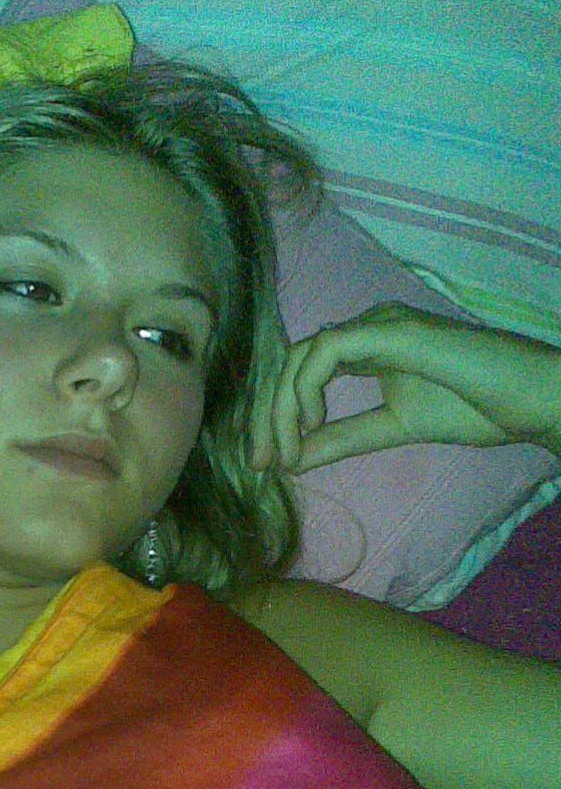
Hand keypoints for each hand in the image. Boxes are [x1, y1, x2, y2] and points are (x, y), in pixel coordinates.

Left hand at [251, 302, 560, 471]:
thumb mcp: (393, 429)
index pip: (299, 373)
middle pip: (289, 362)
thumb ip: (343, 439)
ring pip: (300, 355)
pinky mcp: (391, 331)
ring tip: (284, 450)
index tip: (266, 463)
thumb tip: (292, 459)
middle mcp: (365, 328)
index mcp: (365, 348)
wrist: (528, 400)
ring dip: (279, 407)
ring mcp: (378, 325)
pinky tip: (309, 424)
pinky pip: (326, 351)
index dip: (273, 416)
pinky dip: (305, 389)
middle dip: (265, 415)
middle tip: (259, 462)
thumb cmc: (476, 406)